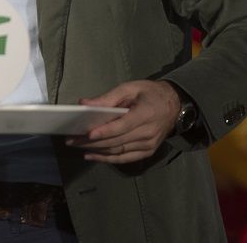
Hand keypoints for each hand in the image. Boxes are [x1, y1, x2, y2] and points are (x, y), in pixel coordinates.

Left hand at [66, 80, 180, 163]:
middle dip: (92, 142)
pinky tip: (93, 156)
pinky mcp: (148, 152)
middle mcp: (149, 133)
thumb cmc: (150, 94)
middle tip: (71, 140)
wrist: (175, 105)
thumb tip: (84, 103)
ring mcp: (149, 145)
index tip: (87, 134)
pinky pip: (126, 158)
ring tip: (77, 147)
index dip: (104, 132)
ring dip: (97, 151)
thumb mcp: (130, 88)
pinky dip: (108, 158)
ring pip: (119, 151)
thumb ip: (108, 98)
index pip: (122, 126)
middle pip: (117, 141)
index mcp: (146, 114)